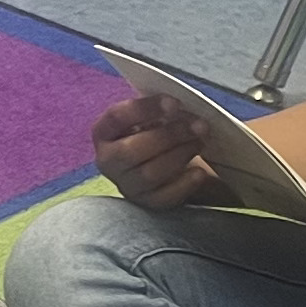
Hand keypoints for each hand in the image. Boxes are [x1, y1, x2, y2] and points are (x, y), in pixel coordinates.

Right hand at [89, 92, 220, 210]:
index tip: (175, 103)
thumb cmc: (158, 131)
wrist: (167, 160)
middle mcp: (108, 161)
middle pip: (131, 151)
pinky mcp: (146, 203)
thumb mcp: (153, 115)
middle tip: (199, 126)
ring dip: (179, 156)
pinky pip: (163, 197)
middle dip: (168, 136)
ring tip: (200, 142)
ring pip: (149, 174)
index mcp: (104, 131)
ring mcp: (126, 185)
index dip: (145, 109)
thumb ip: (160, 110)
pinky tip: (199, 173)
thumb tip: (179, 108)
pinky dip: (184, 185)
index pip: (116, 117)